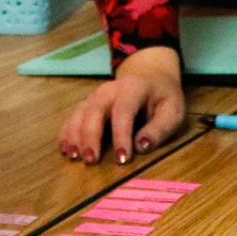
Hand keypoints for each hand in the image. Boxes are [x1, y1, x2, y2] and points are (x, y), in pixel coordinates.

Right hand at [57, 45, 183, 164]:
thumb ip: (160, 128)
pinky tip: (64, 149)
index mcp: (133, 89)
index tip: (122, 159)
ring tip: (74, 156)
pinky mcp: (88, 103)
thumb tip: (142, 146)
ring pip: (79, 113)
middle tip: (91, 160)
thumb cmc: (162, 96)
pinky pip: (72, 116)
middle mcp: (110, 90)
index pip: (124, 111)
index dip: (121, 135)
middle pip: (94, 110)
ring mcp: (96, 96)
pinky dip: (66, 132)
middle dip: (91, 136)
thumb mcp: (173, 110)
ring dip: (74, 135)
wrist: (149, 74)